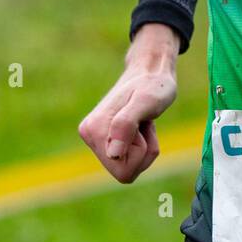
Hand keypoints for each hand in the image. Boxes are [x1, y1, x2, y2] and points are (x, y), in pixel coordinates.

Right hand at [78, 30, 178, 182]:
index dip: (140, 152)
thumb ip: (126, 125)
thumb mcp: (145, 102)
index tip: (141, 124)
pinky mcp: (105, 138)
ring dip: (144, 147)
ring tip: (142, 122)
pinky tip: (140, 125)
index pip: (123, 170)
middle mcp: (89, 135)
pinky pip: (129, 159)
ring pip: (127, 166)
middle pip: (124, 172)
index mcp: (93, 130)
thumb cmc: (153, 84)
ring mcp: (96, 137)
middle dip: (142, 152)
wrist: (150, 70)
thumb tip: (113, 154)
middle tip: (144, 124)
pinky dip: (142, 145)